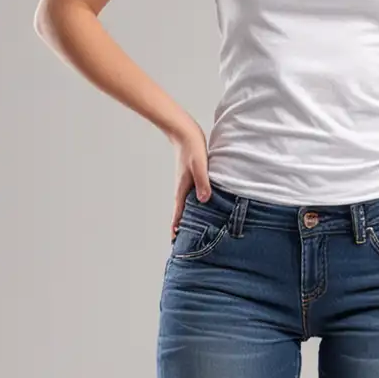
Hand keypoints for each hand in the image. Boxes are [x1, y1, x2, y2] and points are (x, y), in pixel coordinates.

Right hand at [170, 120, 210, 236]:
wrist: (186, 134)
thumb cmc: (192, 149)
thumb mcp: (200, 166)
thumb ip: (203, 182)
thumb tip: (204, 200)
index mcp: (183, 190)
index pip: (178, 214)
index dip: (176, 229)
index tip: (174, 242)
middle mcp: (183, 190)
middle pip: (181, 213)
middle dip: (182, 228)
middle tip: (184, 243)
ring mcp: (187, 185)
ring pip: (187, 206)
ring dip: (189, 218)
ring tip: (193, 230)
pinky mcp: (192, 180)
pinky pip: (193, 197)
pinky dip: (195, 206)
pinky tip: (202, 208)